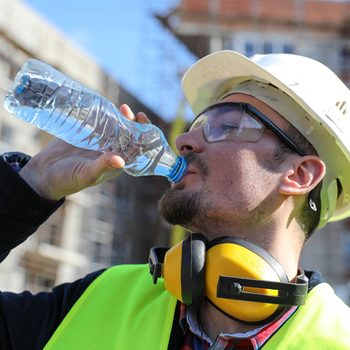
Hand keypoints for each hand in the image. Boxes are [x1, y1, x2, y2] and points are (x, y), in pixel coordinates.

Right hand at [19, 104, 149, 200]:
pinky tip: (107, 107)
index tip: (143, 129)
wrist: (45, 174)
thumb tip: (121, 161)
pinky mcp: (88, 133)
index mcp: (116, 163)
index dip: (142, 139)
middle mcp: (111, 151)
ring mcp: (100, 142)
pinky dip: (105, 115)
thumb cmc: (69, 180)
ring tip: (123, 108)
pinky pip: (101, 123)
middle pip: (128, 136)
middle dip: (134, 125)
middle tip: (133, 113)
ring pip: (116, 128)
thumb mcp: (87, 174)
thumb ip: (102, 167)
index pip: (135, 150)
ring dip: (122, 118)